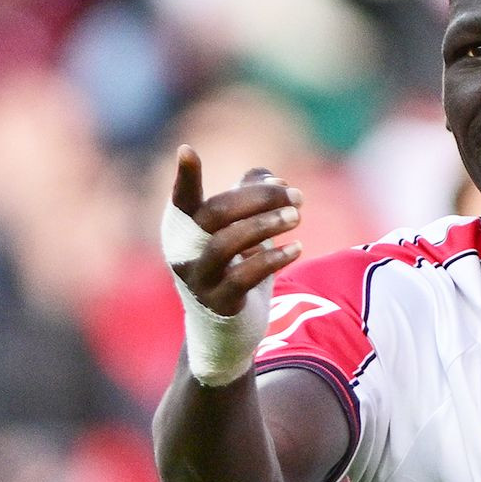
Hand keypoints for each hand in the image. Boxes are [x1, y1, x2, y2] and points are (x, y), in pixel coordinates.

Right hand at [170, 144, 302, 315]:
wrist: (226, 330)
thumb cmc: (235, 270)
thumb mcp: (242, 233)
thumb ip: (251, 199)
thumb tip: (272, 177)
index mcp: (185, 228)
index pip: (183, 199)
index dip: (184, 177)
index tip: (187, 151)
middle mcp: (184, 251)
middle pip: (214, 214)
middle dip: (258, 199)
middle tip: (296, 195)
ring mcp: (199, 279)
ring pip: (225, 244)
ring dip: (265, 225)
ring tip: (296, 216)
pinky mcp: (219, 304)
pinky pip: (243, 277)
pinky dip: (272, 259)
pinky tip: (296, 248)